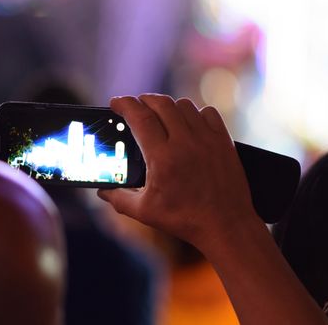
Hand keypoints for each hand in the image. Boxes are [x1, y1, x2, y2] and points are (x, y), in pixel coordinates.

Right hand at [98, 94, 255, 249]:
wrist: (225, 226)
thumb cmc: (184, 220)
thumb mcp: (145, 212)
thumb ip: (119, 198)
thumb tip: (102, 191)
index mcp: (162, 158)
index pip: (140, 117)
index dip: (124, 104)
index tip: (115, 103)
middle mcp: (185, 143)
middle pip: (160, 104)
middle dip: (143, 100)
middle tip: (135, 106)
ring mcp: (207, 140)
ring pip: (183, 105)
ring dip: (167, 106)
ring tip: (159, 115)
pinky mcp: (223, 141)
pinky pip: (207, 112)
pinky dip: (194, 113)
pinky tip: (187, 124)